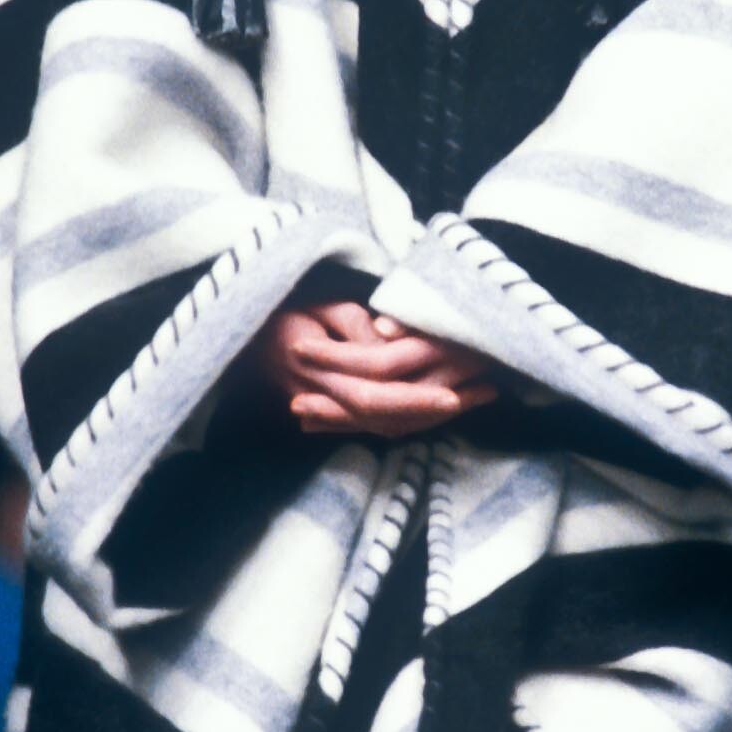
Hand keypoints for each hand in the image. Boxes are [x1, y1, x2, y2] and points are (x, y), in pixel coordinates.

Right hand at [253, 302, 501, 440]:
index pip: (372, 391)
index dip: (413, 398)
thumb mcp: (315, 305)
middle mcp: (325, 397)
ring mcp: (329, 411)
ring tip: (481, 395)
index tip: (452, 393)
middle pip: (388, 417)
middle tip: (486, 392)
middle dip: (439, 409)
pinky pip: (379, 426)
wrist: (245, 340)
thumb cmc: (282, 312)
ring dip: (436, 415)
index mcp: (319, 368)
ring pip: (388, 426)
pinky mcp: (336, 415)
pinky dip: (418, 419)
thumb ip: (352, 322)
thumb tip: (387, 338)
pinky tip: (449, 406)